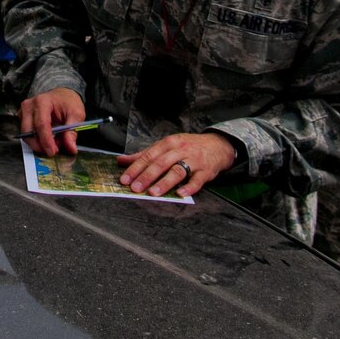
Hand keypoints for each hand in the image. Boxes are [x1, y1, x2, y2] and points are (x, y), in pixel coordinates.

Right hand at [18, 88, 86, 155]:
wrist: (62, 95)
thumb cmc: (68, 101)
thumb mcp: (76, 114)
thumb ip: (72, 131)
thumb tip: (71, 148)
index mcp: (42, 101)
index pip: (41, 124)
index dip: (46, 141)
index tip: (52, 152)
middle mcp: (29, 106)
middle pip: (29, 131)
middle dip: (40, 145)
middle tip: (53, 151)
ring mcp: (24, 112)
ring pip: (26, 135)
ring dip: (39, 144)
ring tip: (53, 143)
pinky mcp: (23, 118)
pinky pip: (27, 134)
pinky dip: (37, 140)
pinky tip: (48, 139)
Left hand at [118, 131, 236, 197]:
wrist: (217, 145)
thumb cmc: (188, 147)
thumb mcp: (166, 146)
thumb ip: (144, 155)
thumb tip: (121, 161)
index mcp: (168, 144)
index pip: (149, 156)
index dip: (135, 168)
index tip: (125, 179)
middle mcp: (180, 150)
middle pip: (161, 163)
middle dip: (146, 176)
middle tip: (135, 188)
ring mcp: (193, 160)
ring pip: (177, 171)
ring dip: (164, 182)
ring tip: (153, 193)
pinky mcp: (205, 171)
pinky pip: (197, 180)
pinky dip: (189, 188)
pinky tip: (180, 194)